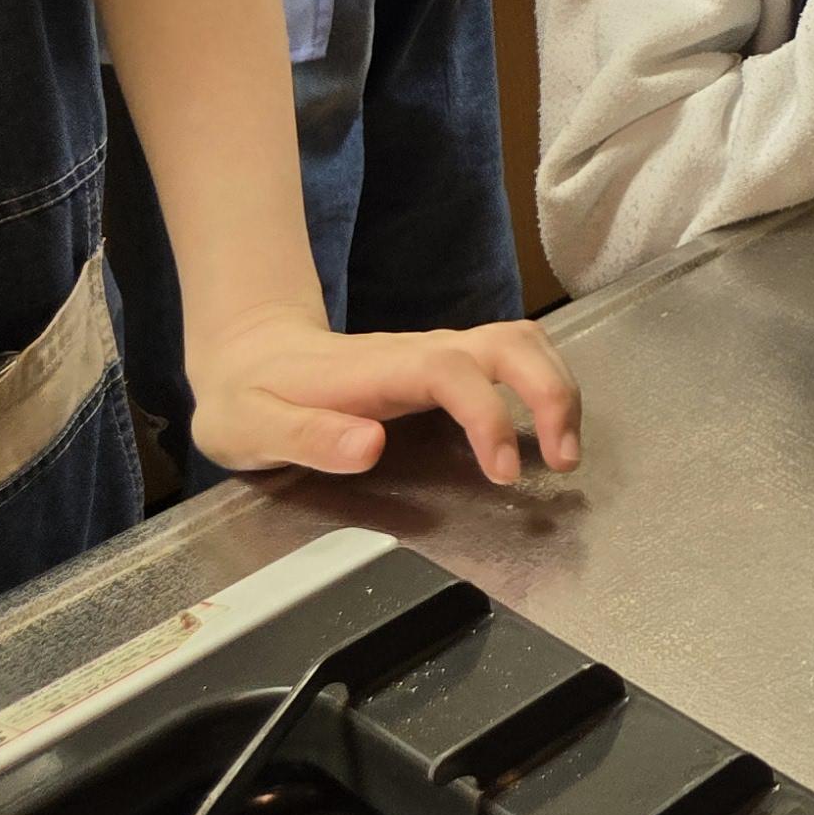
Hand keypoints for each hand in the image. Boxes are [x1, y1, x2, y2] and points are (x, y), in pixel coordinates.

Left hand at [186, 310, 580, 485]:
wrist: (248, 353)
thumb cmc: (249, 398)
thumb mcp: (247, 429)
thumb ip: (305, 437)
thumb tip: (371, 446)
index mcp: (376, 370)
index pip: (452, 371)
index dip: (488, 417)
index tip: (503, 473)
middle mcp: (419, 351)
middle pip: (508, 342)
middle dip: (551, 392)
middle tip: (564, 459)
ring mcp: (437, 353)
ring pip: (520, 342)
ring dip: (557, 388)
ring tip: (566, 451)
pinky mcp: (446, 365)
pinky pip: (512, 358)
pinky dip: (544, 386)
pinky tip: (546, 432)